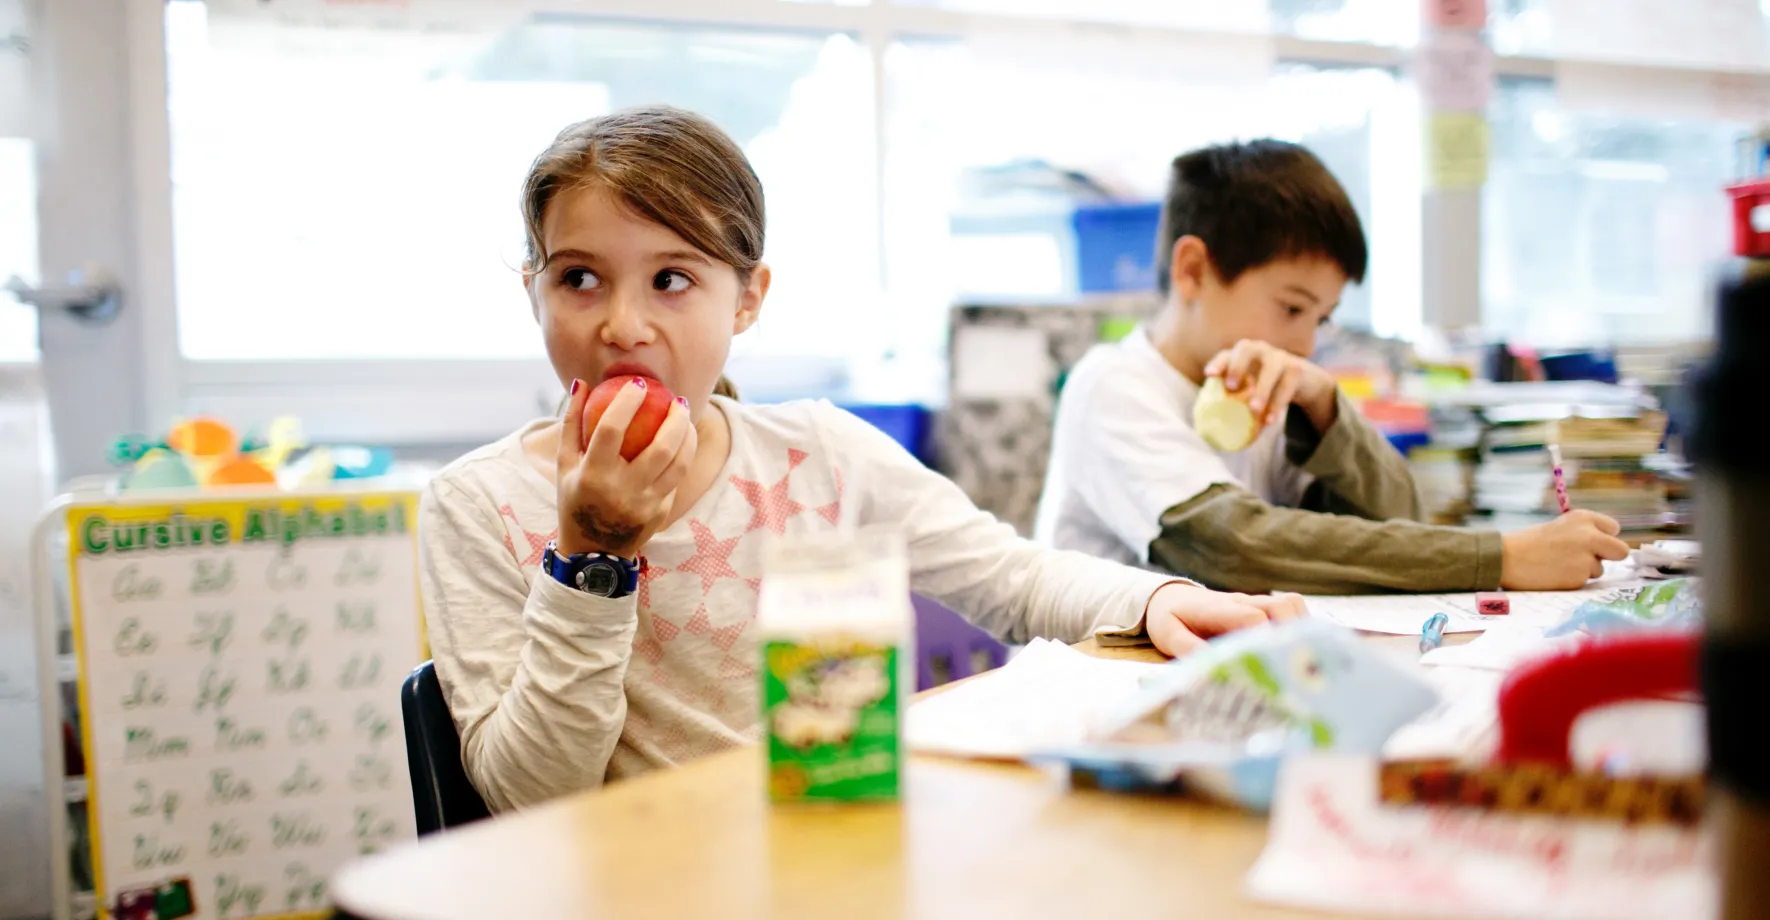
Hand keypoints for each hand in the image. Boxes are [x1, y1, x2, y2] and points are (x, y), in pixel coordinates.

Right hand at [555, 378, 695, 558]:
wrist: (592, 551)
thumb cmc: (575, 496)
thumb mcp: (565, 463)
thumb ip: (572, 422)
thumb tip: (583, 382)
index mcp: (592, 475)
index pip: (612, 429)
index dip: (627, 402)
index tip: (639, 383)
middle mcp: (621, 491)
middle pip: (659, 448)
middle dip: (675, 418)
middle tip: (677, 399)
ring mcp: (644, 506)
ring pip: (679, 465)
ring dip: (688, 437)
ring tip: (685, 417)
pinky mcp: (659, 514)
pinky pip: (676, 480)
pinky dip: (681, 458)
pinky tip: (683, 441)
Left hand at [1145, 582, 1307, 657]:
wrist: (1170, 597)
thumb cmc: (1170, 619)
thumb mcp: (1169, 635)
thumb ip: (1188, 648)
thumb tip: (1212, 663)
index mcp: (1219, 609)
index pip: (1253, 617)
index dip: (1266, 637)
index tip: (1270, 662)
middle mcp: (1242, 602)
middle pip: (1282, 606)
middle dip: (1294, 633)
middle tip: (1294, 665)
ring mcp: (1255, 602)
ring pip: (1291, 604)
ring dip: (1301, 628)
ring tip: (1300, 659)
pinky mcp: (1262, 607)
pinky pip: (1291, 609)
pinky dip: (1301, 626)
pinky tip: (1298, 651)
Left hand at [1204, 339, 1337, 431]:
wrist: (1300, 381)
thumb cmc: (1264, 386)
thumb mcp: (1249, 389)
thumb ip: (1233, 400)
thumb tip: (1211, 429)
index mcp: (1242, 356)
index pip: (1226, 354)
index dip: (1218, 363)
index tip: (1209, 375)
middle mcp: (1259, 350)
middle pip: (1246, 348)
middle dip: (1237, 366)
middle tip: (1232, 386)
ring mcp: (1279, 357)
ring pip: (1271, 369)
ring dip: (1262, 390)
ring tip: (1254, 410)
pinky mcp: (1296, 369)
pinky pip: (1287, 385)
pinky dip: (1278, 403)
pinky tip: (1269, 419)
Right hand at [1500, 510, 1630, 590]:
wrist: (1506, 558)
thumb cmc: (1529, 542)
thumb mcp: (1559, 527)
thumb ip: (1583, 534)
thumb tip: (1605, 548)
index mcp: (1583, 518)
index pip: (1613, 528)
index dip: (1604, 537)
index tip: (1592, 543)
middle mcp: (1589, 535)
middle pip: (1620, 550)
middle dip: (1609, 556)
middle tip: (1590, 559)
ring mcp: (1586, 557)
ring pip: (1599, 569)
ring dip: (1584, 570)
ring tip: (1559, 565)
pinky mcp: (1579, 577)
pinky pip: (1584, 581)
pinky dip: (1572, 580)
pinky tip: (1554, 574)